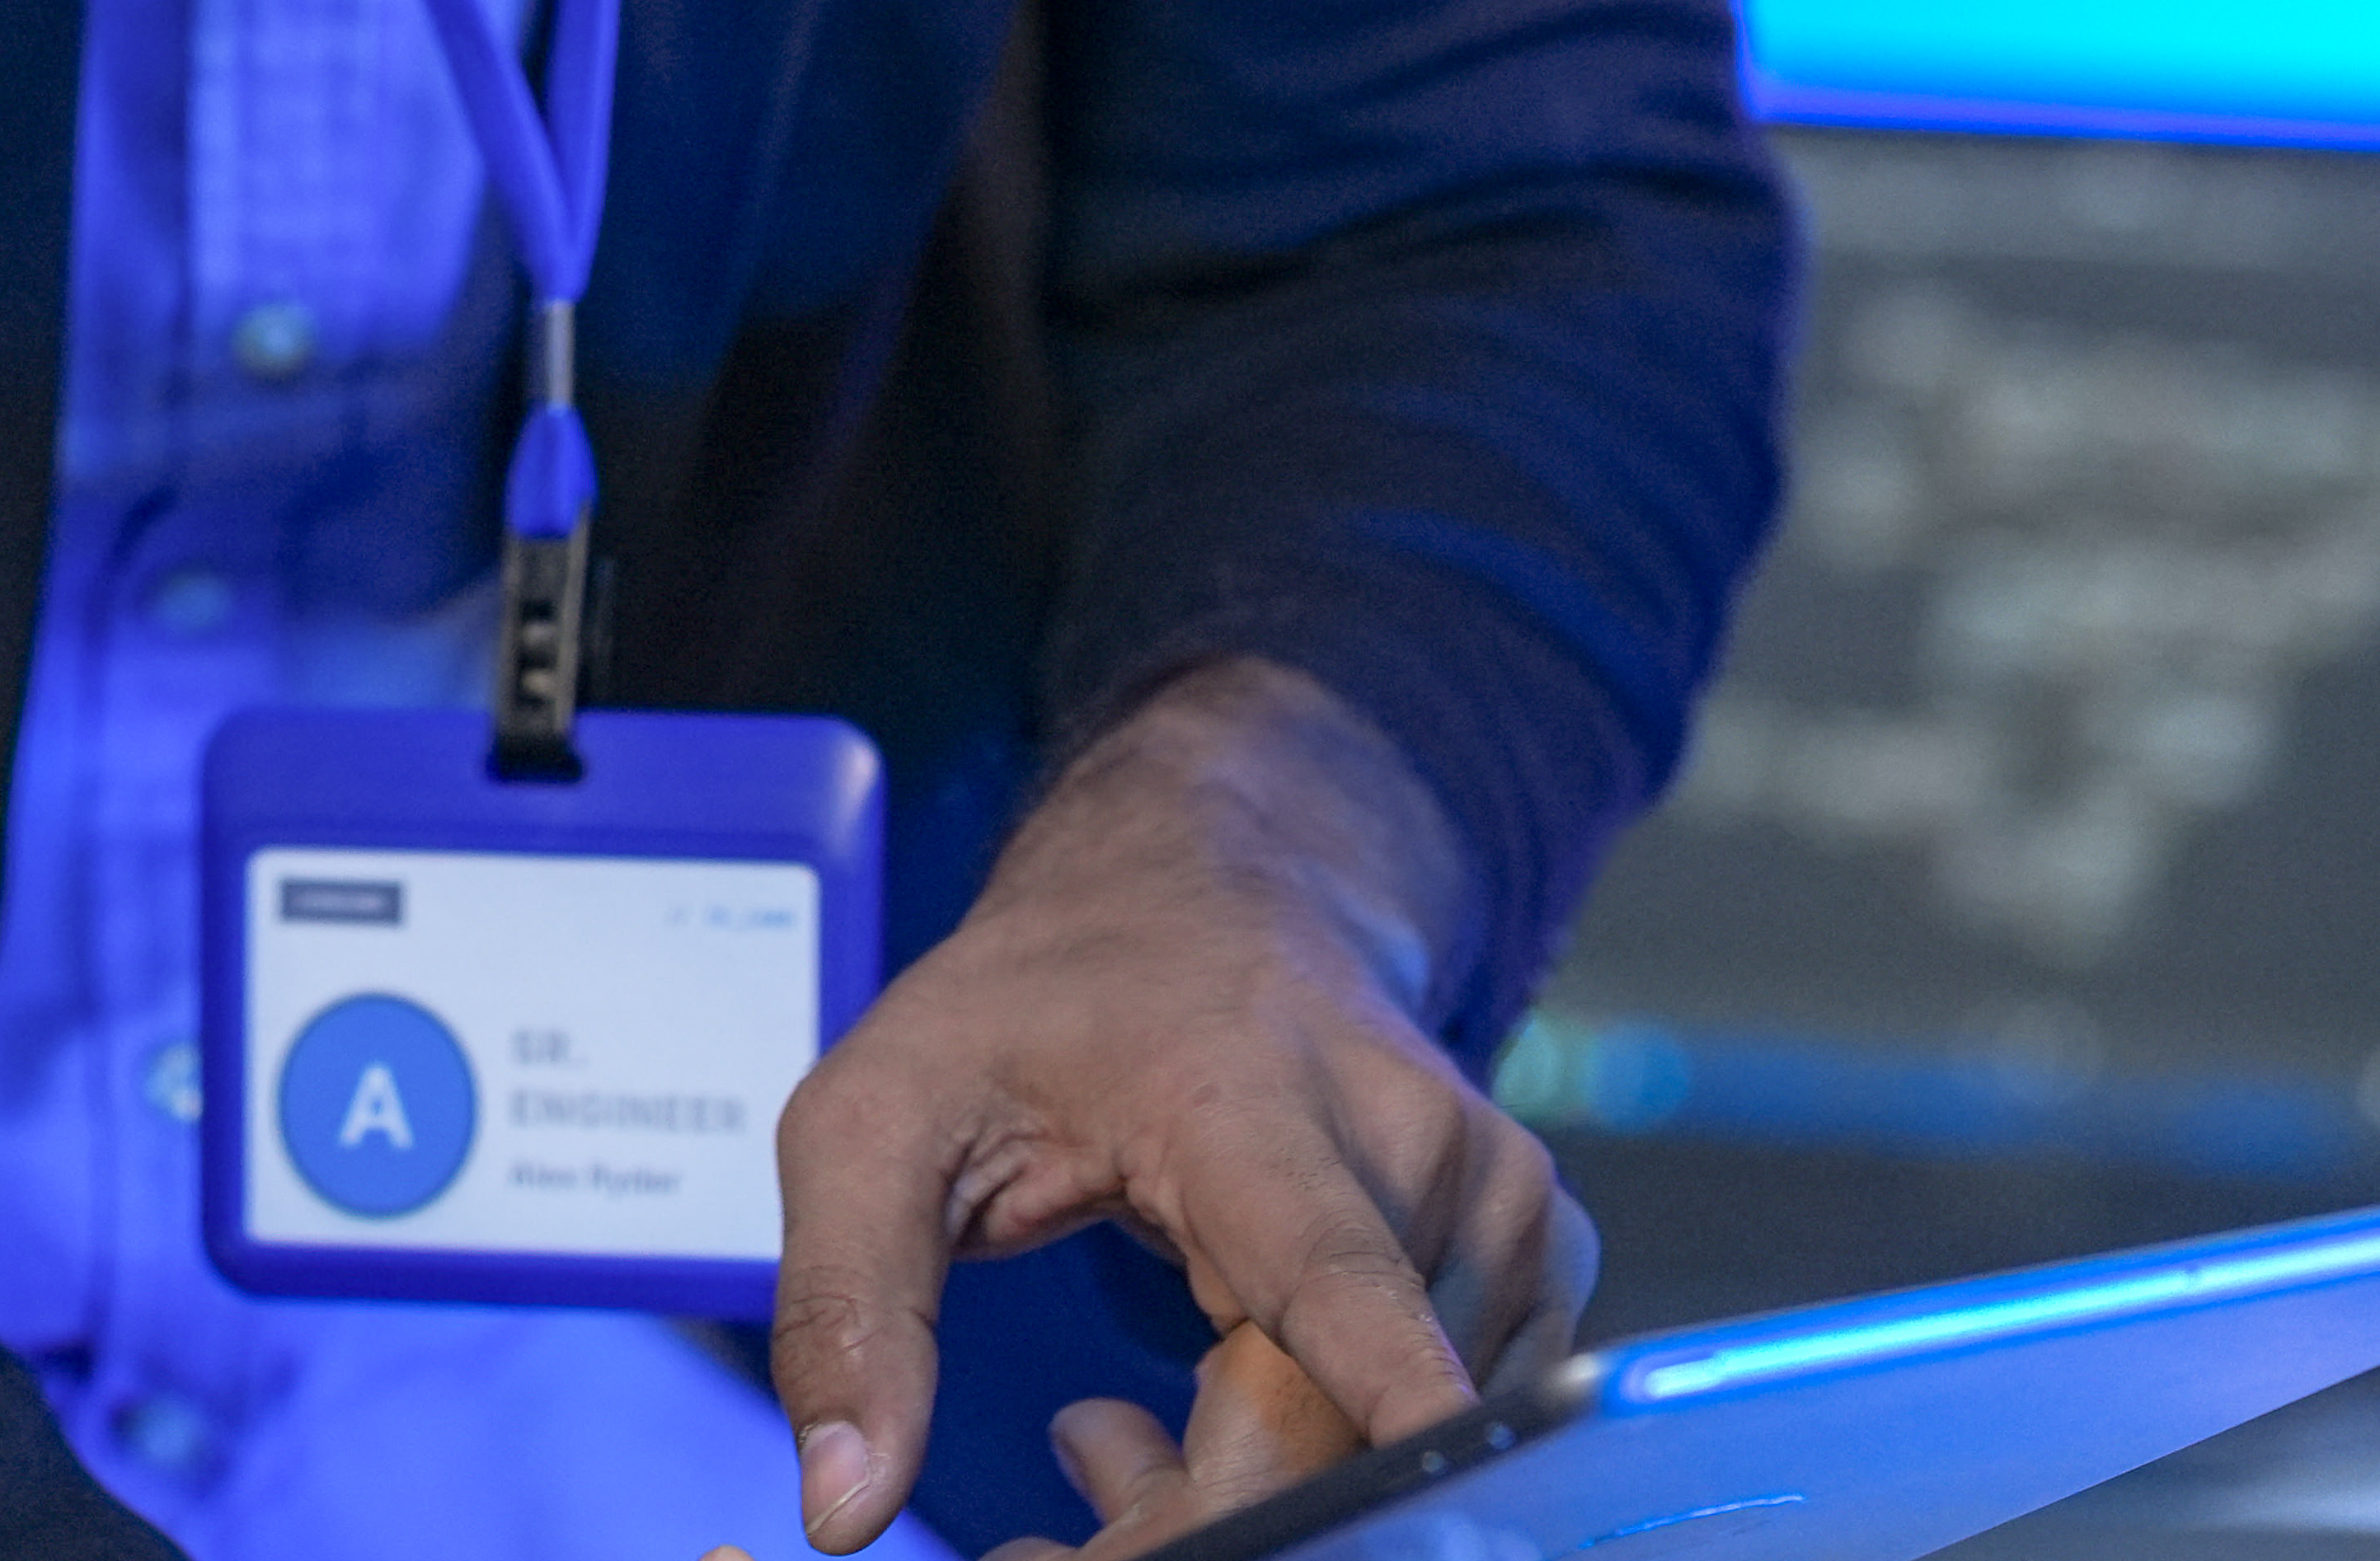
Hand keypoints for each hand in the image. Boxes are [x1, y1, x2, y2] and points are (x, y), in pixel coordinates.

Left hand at [762, 660, 1593, 1558]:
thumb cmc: (1033, 1009)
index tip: (1431, 1453)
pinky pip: (1446, 1414)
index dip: (1384, 1390)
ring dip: (1262, 1466)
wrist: (1208, 882)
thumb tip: (842, 1512)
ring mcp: (1498, 1196)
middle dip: (1200, 1490)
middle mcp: (1411, 1141)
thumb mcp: (875, 1120)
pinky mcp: (1537, 1248)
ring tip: (1158, 1371)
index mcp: (1254, 1104)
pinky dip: (1345, 1435)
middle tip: (1078, 1446)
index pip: (1340, 1275)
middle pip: (1341, 1418)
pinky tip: (1255, 1363)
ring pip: (1393, 1437)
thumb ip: (846, 1309)